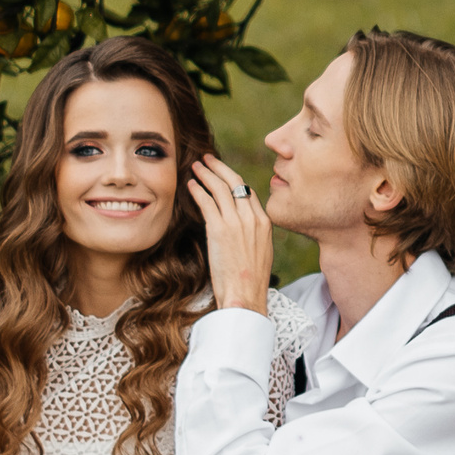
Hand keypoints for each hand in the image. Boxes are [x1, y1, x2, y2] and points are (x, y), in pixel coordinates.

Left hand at [187, 155, 272, 313]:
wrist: (245, 296)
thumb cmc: (250, 283)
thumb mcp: (261, 254)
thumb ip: (253, 236)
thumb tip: (241, 231)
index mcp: (264, 224)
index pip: (248, 192)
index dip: (233, 180)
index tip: (222, 174)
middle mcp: (252, 218)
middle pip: (235, 182)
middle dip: (219, 167)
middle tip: (207, 158)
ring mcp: (236, 222)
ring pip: (219, 188)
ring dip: (205, 173)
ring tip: (195, 166)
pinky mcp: (219, 229)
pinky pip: (207, 201)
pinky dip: (198, 190)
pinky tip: (190, 185)